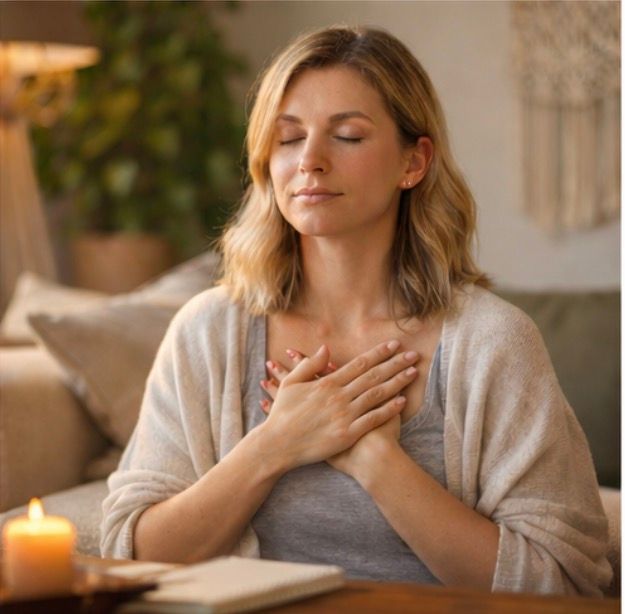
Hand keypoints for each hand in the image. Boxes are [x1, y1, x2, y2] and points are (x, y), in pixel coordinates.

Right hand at [260, 342, 417, 474]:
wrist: (278, 445)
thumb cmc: (282, 414)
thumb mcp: (290, 384)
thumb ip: (309, 365)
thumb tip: (326, 348)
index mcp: (327, 383)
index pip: (359, 364)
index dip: (379, 353)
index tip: (394, 345)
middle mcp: (339, 396)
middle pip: (374, 376)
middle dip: (395, 364)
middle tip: (414, 355)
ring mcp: (345, 415)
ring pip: (377, 395)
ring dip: (398, 382)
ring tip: (414, 373)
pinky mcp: (347, 434)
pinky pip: (373, 419)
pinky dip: (388, 409)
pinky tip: (402, 401)